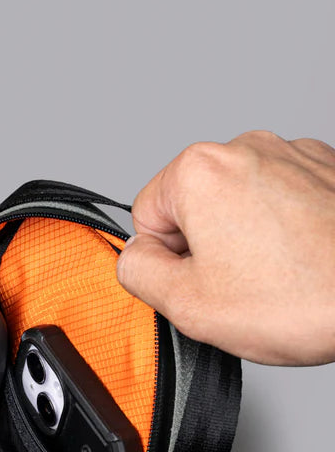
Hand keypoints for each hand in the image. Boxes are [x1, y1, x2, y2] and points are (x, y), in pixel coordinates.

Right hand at [116, 131, 334, 364]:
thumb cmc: (301, 300)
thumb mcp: (185, 304)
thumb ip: (137, 273)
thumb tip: (136, 258)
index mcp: (200, 171)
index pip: (146, 216)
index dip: (164, 260)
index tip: (196, 283)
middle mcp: (247, 148)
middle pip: (194, 206)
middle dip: (206, 248)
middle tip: (236, 288)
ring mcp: (294, 154)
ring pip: (239, 205)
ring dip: (246, 241)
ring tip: (274, 278)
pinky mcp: (329, 170)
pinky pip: (282, 202)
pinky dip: (284, 231)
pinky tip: (300, 263)